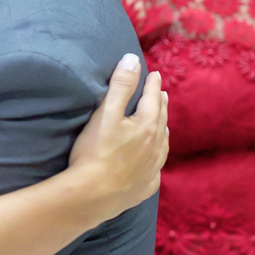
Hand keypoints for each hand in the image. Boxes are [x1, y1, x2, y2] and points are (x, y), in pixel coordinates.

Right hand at [69, 54, 168, 221]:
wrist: (92, 195)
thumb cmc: (95, 152)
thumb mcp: (106, 113)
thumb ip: (121, 86)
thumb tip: (133, 59)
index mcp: (148, 126)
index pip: (153, 99)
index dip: (153, 85)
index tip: (155, 75)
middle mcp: (155, 147)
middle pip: (161, 120)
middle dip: (161, 105)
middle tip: (162, 95)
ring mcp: (151, 169)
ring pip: (163, 145)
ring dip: (163, 131)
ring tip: (162, 124)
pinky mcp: (144, 187)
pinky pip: (156, 170)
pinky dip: (156, 160)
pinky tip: (153, 162)